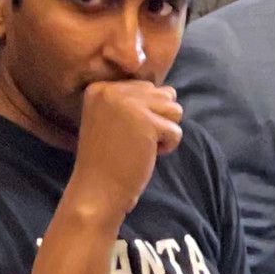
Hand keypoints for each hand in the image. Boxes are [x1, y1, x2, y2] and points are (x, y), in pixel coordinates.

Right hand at [63, 78, 185, 226]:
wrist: (98, 186)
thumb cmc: (109, 158)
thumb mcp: (114, 119)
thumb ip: (135, 101)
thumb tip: (171, 91)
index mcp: (101, 88)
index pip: (146, 87)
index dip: (146, 114)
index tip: (124, 132)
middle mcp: (112, 90)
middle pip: (162, 95)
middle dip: (159, 120)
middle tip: (136, 139)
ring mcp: (129, 104)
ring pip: (174, 109)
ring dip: (165, 132)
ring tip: (143, 145)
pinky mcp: (146, 122)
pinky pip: (176, 130)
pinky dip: (168, 147)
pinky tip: (147, 154)